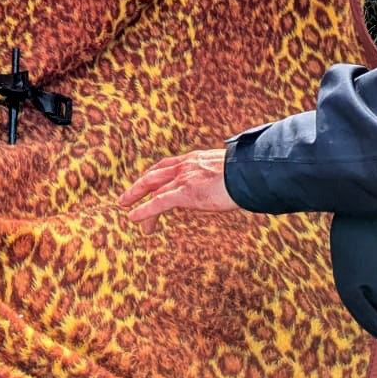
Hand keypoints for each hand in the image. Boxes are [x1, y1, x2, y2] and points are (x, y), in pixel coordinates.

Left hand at [119, 149, 238, 231]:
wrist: (251, 172)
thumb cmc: (246, 173)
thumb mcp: (227, 171)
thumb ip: (216, 176)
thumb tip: (221, 186)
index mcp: (193, 159)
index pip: (166, 165)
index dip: (153, 174)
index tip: (145, 182)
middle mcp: (184, 166)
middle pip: (153, 176)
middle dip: (137, 188)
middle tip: (125, 200)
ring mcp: (184, 178)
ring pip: (153, 190)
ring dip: (139, 204)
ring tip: (130, 217)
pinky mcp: (186, 193)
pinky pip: (159, 202)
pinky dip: (144, 210)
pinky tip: (133, 218)